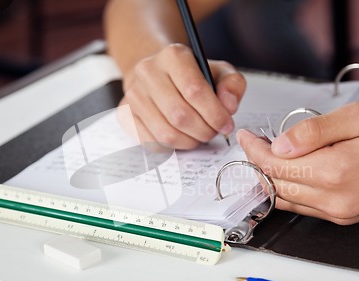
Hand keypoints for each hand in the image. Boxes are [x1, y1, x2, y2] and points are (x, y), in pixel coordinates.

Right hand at [117, 43, 246, 149]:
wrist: (157, 75)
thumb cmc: (191, 76)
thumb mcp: (218, 72)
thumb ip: (232, 85)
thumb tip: (229, 105)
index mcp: (173, 56)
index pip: (195, 90)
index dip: (215, 114)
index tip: (226, 124)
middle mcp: (148, 71)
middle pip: (180, 115)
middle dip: (204, 131)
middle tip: (213, 132)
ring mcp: (133, 94)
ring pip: (166, 133)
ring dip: (189, 141)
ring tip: (199, 135)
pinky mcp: (125, 114)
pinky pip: (152, 141)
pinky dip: (172, 146)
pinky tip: (182, 137)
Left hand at [237, 98, 358, 224]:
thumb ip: (314, 131)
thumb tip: (279, 144)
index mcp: (336, 172)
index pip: (276, 165)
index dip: (255, 149)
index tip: (247, 136)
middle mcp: (336, 200)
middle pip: (278, 184)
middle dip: (259, 163)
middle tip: (254, 142)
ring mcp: (342, 213)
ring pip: (289, 200)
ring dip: (272, 178)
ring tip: (267, 155)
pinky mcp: (349, 215)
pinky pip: (306, 207)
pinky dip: (290, 191)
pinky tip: (288, 174)